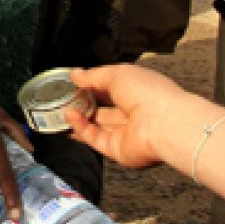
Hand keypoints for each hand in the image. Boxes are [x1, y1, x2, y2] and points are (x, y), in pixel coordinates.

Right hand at [67, 64, 204, 168]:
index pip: (112, 88)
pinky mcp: (118, 150)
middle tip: (64, 96)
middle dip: (84, 103)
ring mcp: (126, 133)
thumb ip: (94, 75)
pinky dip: (81, 128)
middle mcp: (133, 113)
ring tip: (61, 107)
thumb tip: (75, 74)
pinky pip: (95, 138)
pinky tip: (70, 116)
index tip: (74, 82)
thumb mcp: (117, 74)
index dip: (92, 85)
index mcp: (138, 91)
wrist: (164, 123)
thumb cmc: (148, 93)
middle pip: (104, 109)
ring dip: (79, 116)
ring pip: (97, 126)